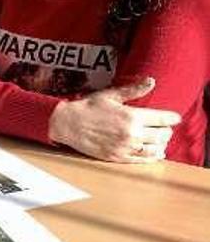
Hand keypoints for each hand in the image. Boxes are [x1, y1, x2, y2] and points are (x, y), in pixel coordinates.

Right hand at [48, 77, 180, 162]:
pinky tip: (155, 152)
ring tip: (160, 140)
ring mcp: (126, 147)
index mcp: (132, 116)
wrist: (67, 124)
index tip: (174, 117)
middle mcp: (131, 133)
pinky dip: (153, 156)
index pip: (163, 119)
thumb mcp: (110, 95)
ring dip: (161, 144)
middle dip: (166, 130)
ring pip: (156, 149)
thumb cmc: (87, 107)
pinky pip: (143, 160)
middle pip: (163, 135)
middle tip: (164, 127)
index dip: (172, 118)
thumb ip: (133, 90)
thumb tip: (151, 82)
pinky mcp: (119, 157)